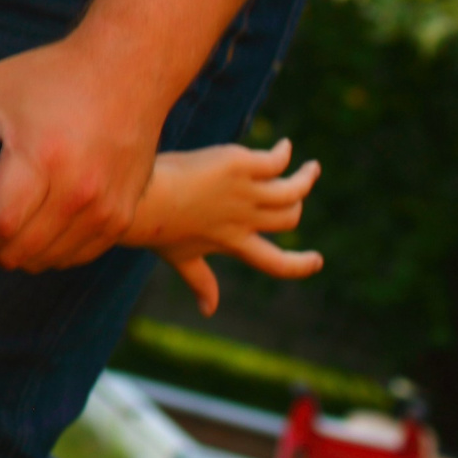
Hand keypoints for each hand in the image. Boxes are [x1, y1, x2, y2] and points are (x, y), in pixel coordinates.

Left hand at [0, 28, 168, 270]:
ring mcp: (105, 208)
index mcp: (42, 157)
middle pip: (15, 253)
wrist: (130, 68)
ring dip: (14, 250)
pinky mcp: (122, 217)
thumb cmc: (52, 75)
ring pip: (44, 261)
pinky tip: (33, 223)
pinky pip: (73, 256)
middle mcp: (79, 190)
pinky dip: (47, 249)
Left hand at [123, 140, 322, 315]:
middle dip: (298, 207)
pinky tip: (284, 147)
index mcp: (234, 243)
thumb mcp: (181, 257)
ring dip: (306, 179)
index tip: (317, 261)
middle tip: (300, 188)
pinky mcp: (239, 165)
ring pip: (292, 190)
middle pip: (289, 219)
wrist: (141, 198)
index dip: (299, 265)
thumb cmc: (155, 226)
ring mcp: (244, 193)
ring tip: (312, 168)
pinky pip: (275, 162)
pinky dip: (284, 155)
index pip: (276, 264)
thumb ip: (201, 282)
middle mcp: (245, 220)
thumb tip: (209, 311)